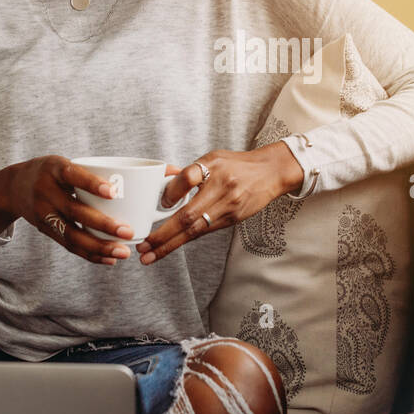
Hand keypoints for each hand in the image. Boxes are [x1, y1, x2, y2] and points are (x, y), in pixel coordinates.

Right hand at [0, 155, 139, 264]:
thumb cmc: (54, 172)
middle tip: (128, 231)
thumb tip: (157, 173)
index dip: (92, 184)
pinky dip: (90, 254)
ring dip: (98, 246)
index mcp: (55, 169)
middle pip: (74, 211)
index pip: (73, 175)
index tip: (114, 192)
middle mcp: (46, 191)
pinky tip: (110, 259)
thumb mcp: (66, 163)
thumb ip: (99, 170)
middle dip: (103, 224)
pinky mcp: (45, 230)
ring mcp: (43, 213)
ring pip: (72, 234)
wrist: (13, 187)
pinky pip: (68, 245)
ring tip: (123, 252)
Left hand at [136, 142, 304, 264]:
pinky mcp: (233, 220)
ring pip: (196, 231)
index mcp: (216, 170)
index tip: (160, 203)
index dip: (171, 192)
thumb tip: (166, 192)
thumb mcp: (213, 158)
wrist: (270, 173)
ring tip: (150, 255)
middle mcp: (222, 190)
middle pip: (189, 216)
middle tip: (143, 247)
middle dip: (163, 235)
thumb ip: (191, 172)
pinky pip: (205, 231)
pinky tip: (170, 246)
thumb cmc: (238, 164)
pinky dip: (186, 240)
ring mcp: (229, 208)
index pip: (189, 179)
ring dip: (171, 245)